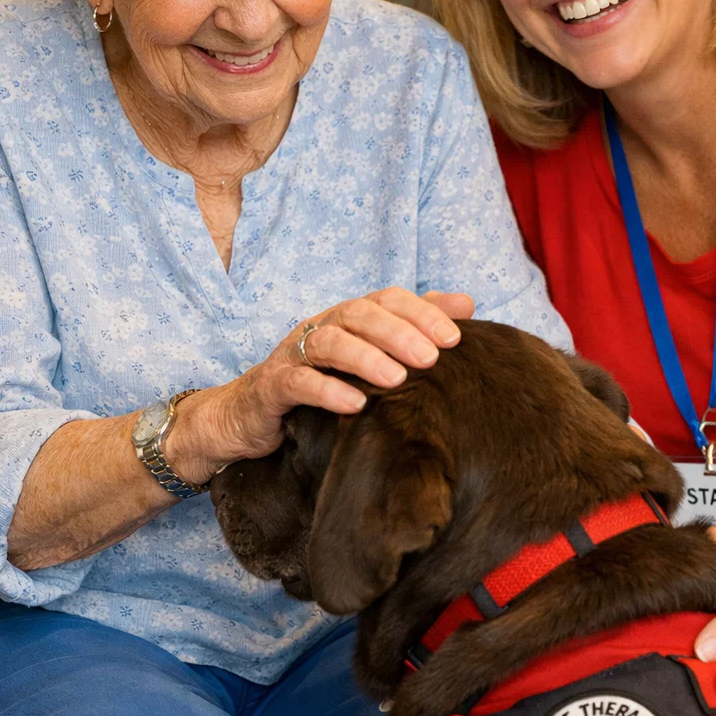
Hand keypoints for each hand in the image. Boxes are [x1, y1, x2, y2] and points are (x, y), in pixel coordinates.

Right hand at [165, 288, 474, 481]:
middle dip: (398, 332)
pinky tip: (356, 406)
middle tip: (433, 357)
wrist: (249, 416)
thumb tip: (467, 304)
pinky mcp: (272, 387)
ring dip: (366, 358)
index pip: (387, 299)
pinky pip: (299, 382)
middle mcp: (321, 327)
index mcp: (347, 318)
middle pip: (359, 314)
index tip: (456, 337)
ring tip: (397, 379)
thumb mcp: (368, 358)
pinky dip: (328, 391)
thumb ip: (413, 328)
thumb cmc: (319, 384)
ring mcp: (293, 354)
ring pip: (329, 343)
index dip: (421, 312)